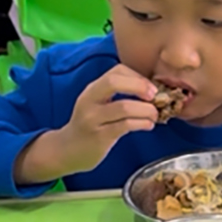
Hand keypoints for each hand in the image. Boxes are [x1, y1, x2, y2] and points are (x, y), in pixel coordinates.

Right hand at [14, 64, 157, 183]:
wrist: (67, 151)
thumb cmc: (90, 126)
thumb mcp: (97, 104)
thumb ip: (116, 94)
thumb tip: (150, 89)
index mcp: (92, 90)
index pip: (116, 71)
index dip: (137, 76)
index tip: (150, 87)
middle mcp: (89, 101)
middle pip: (114, 82)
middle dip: (139, 86)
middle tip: (155, 96)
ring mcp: (93, 119)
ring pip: (123, 106)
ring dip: (145, 109)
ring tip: (154, 114)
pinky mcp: (99, 137)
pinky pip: (125, 125)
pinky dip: (141, 123)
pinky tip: (148, 125)